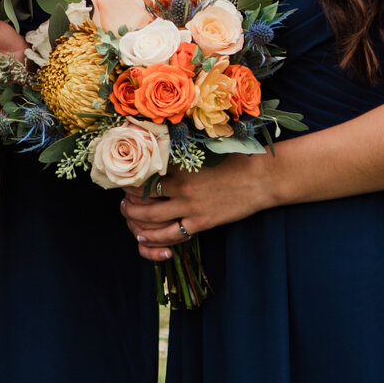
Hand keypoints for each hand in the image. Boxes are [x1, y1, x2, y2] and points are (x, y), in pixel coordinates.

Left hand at [119, 154, 278, 261]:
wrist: (262, 178)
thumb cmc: (236, 159)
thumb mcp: (206, 150)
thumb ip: (183, 151)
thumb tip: (161, 145)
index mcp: (182, 164)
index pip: (145, 170)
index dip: (130, 174)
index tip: (122, 174)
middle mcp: (182, 185)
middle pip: (142, 193)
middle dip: (127, 196)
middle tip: (120, 197)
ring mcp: (191, 206)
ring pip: (151, 215)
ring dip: (134, 216)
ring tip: (126, 214)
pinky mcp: (202, 222)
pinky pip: (172, 233)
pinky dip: (154, 237)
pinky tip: (143, 237)